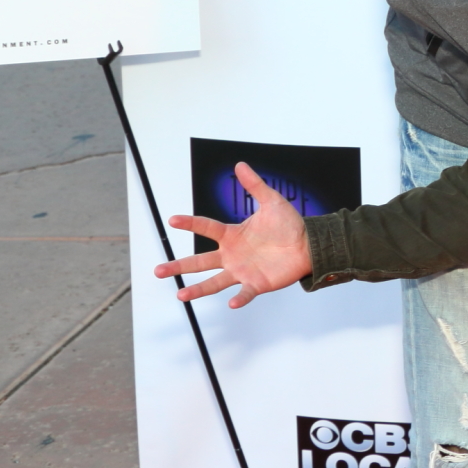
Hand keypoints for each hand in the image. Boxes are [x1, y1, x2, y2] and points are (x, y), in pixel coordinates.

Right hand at [155, 163, 310, 307]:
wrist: (308, 244)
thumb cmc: (289, 225)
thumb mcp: (271, 201)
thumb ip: (254, 185)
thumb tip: (240, 165)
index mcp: (232, 235)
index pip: (206, 228)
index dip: (191, 223)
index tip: (173, 220)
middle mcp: (231, 255)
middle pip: (200, 261)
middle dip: (179, 266)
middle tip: (158, 270)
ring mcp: (242, 271)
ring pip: (214, 282)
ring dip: (198, 289)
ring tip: (180, 296)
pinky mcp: (256, 283)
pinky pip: (244, 293)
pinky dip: (239, 298)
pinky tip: (231, 303)